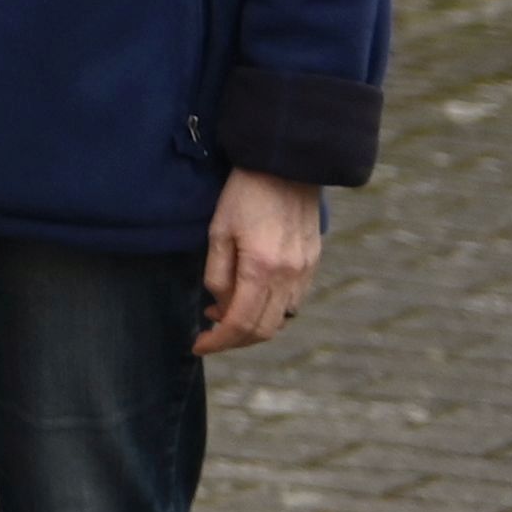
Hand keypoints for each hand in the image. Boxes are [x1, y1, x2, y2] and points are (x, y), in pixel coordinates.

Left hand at [192, 170, 325, 355]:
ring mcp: (306, 271)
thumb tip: (219, 306)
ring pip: (281, 319)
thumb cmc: (245, 194)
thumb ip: (218, 274)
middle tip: (209, 333)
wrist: (286, 166)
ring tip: (224, 311)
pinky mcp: (313, 263)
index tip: (198, 345)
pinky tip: (251, 295)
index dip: (218, 341)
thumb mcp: (218, 231)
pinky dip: (271, 309)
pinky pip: (293, 301)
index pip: (240, 323)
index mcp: (261, 269)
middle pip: (264, 330)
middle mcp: (289, 276)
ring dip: (253, 325)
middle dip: (234, 339)